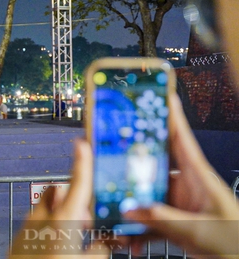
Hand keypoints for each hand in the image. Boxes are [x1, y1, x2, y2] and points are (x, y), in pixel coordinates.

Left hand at [9, 139, 108, 258]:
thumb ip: (96, 253)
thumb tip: (101, 247)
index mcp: (65, 220)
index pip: (77, 183)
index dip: (81, 162)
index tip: (82, 144)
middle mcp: (44, 217)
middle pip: (58, 190)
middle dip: (71, 194)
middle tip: (84, 214)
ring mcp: (29, 225)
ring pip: (46, 206)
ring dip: (60, 211)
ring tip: (72, 234)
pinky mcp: (19, 236)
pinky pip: (36, 221)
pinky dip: (48, 225)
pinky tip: (55, 245)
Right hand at [123, 94, 238, 257]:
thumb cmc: (233, 241)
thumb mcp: (197, 229)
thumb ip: (162, 219)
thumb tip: (131, 210)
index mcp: (198, 176)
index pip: (181, 138)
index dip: (170, 116)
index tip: (157, 96)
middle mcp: (186, 186)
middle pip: (153, 165)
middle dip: (131, 164)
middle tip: (109, 155)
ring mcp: (179, 203)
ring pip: (147, 195)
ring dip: (131, 205)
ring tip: (115, 211)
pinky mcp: (175, 222)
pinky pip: (150, 220)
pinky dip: (138, 230)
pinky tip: (131, 241)